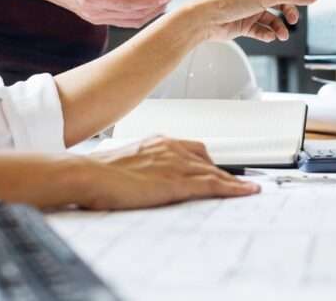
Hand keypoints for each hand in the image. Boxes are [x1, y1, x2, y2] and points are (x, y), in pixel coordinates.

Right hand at [28, 0, 179, 27]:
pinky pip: (127, 21)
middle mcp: (97, 14)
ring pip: (133, 20)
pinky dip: (143, 14)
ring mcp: (98, 18)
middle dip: (158, 3)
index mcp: (92, 0)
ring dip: (153, 11)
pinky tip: (153, 5)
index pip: (129, 4)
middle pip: (135, 14)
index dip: (150, 0)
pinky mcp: (100, 17)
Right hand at [85, 136, 259, 209]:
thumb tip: (139, 180)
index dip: (206, 163)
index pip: (192, 150)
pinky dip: (232, 188)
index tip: (216, 170)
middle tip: (236, 183)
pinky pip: (212, 185)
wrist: (86, 174)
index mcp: (157, 143)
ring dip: (234, 182)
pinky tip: (244, 192)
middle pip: (207, 160)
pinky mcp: (176, 183)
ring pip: (214, 172)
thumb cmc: (96, 173)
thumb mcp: (123, 165)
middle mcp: (170, 149)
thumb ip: (139, 168)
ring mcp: (175, 165)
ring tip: (248, 190)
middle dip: (223, 172)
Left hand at [188, 0, 316, 42]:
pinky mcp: (244, 24)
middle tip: (293, 19)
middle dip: (289, 10)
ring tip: (281, 35)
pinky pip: (261, 30)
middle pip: (280, 1)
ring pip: (272, 19)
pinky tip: (269, 37)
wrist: (206, 20)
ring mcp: (250, 10)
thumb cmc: (229, 1)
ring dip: (279, 27)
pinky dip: (267, 34)